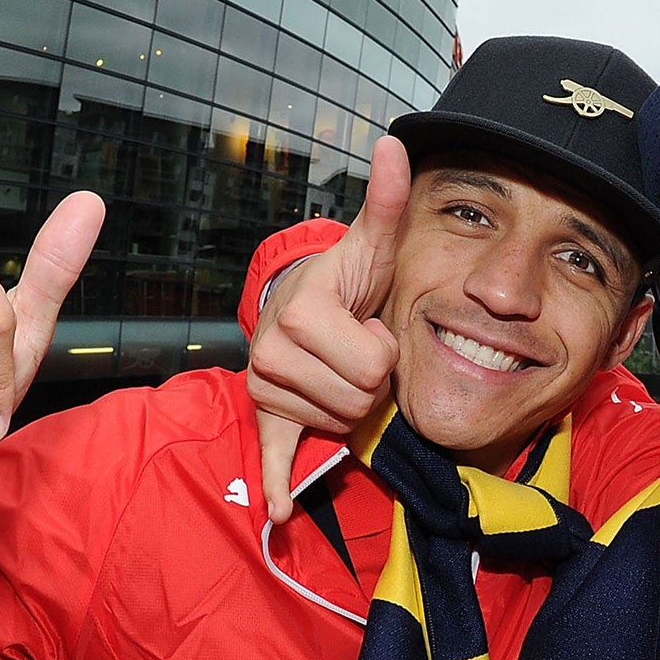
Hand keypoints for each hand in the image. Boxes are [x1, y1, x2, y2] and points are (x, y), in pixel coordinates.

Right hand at [248, 135, 409, 522]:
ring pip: (338, 425)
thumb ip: (386, 201)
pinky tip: (279, 516)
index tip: (366, 329)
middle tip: (353, 353)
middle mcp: (272, 351)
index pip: (374, 367)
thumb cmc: (348, 282)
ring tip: (336, 370)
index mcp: (302, 312)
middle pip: (359, 400)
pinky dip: (278, 487)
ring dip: (349, 403)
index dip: (383, 353)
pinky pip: (273, 458)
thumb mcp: (371, 246)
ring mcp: (265, 387)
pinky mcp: (264, 417)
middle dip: (370, 380)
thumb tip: (395, 142)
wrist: (304, 305)